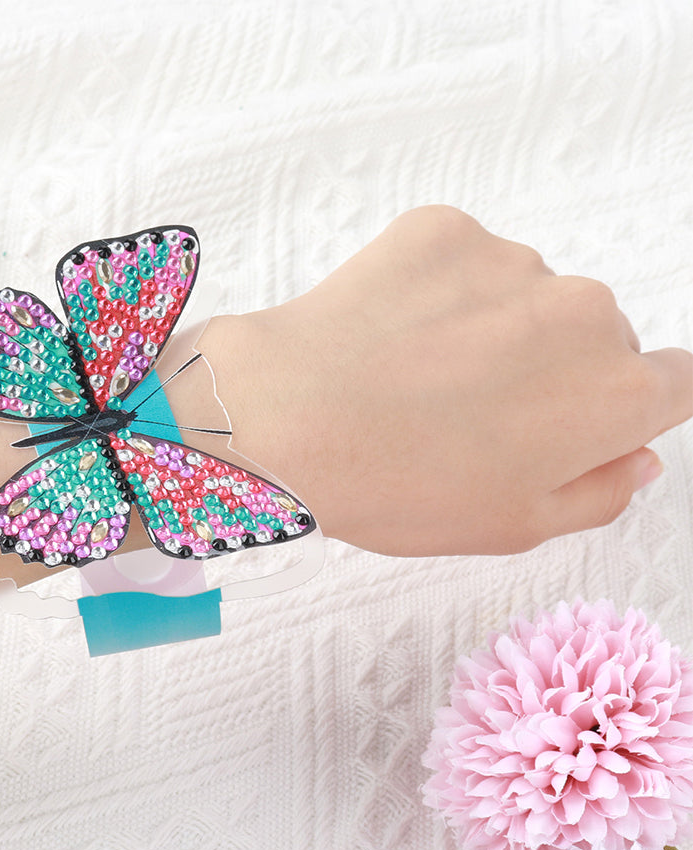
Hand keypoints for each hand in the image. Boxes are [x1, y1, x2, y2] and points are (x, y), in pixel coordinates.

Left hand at [194, 206, 692, 555]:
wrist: (288, 418)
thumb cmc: (396, 484)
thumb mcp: (512, 525)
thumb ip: (598, 492)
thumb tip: (636, 456)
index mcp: (615, 395)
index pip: (674, 382)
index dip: (623, 405)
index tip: (573, 419)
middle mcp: (584, 313)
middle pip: (593, 337)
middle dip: (548, 371)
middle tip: (467, 414)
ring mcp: (513, 262)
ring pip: (523, 297)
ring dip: (488, 329)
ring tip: (414, 379)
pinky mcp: (448, 230)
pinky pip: (461, 264)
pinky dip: (434, 294)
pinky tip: (389, 338)